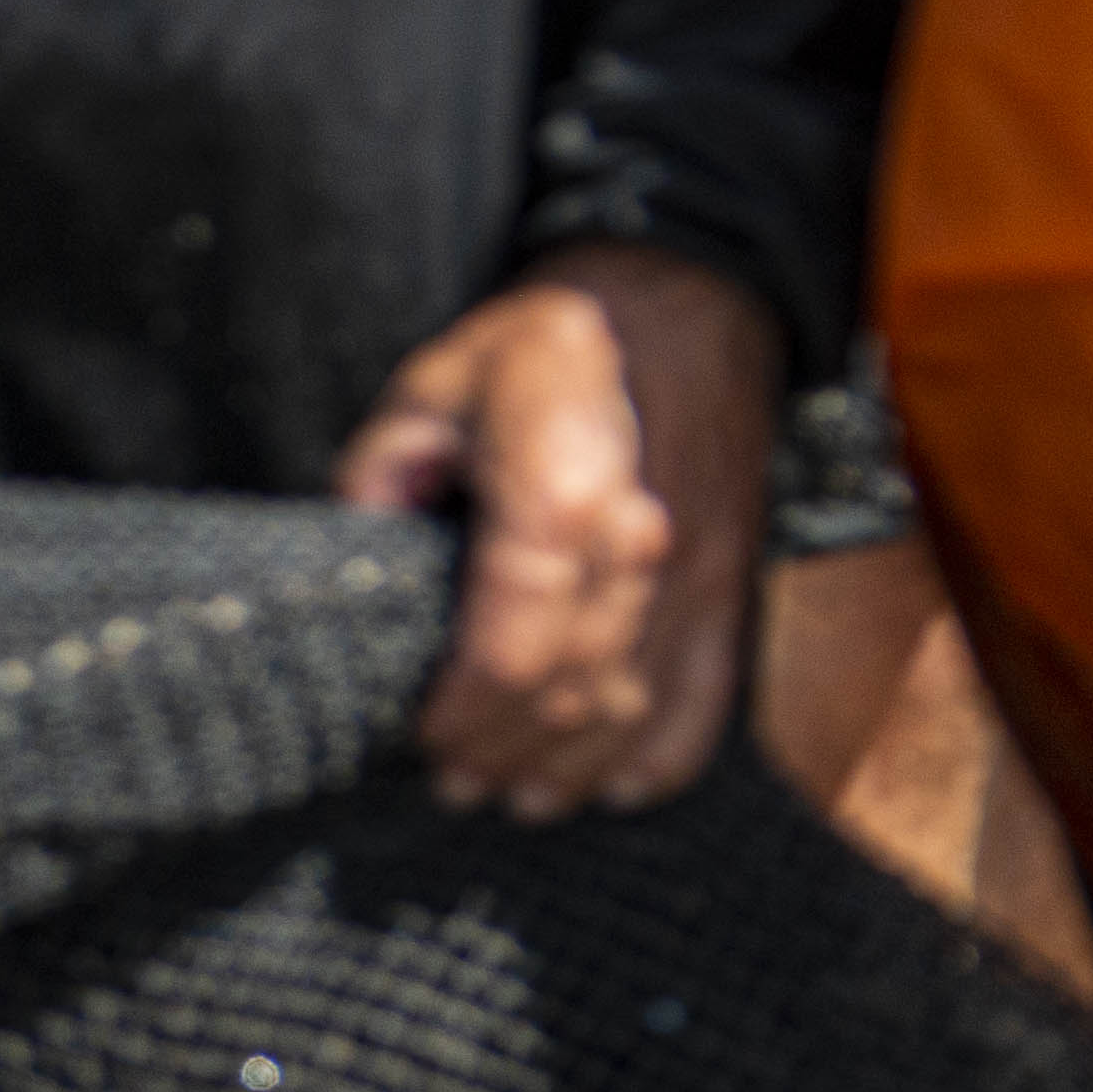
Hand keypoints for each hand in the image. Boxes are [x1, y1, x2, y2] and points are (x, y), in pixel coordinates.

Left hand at [339, 247, 780, 814]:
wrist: (689, 299)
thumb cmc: (551, 345)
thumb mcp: (435, 381)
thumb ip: (382, 476)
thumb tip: (363, 569)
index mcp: (558, 495)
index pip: (511, 655)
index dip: (461, 716)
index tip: (421, 734)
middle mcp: (638, 543)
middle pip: (569, 696)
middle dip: (502, 751)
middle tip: (453, 778)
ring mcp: (695, 570)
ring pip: (633, 709)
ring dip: (569, 768)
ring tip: (515, 792)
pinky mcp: (729, 581)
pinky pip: (709, 696)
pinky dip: (661, 756)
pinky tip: (614, 786)